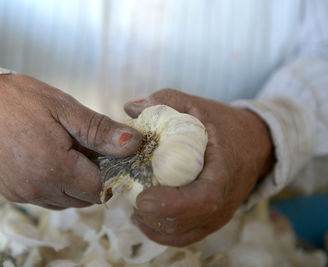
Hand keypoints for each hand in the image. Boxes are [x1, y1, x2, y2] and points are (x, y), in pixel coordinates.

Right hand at [0, 74, 140, 208]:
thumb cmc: (21, 100)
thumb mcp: (65, 108)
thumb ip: (100, 131)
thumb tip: (134, 145)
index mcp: (55, 168)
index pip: (101, 187)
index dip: (110, 170)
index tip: (107, 150)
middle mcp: (39, 189)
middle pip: (86, 198)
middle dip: (94, 176)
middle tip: (86, 147)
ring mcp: (24, 195)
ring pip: (68, 201)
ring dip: (76, 182)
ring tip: (67, 151)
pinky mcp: (13, 195)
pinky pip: (48, 199)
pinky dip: (57, 185)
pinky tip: (50, 160)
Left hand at [124, 89, 274, 246]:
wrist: (256, 143)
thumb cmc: (225, 124)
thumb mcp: (196, 105)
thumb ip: (165, 101)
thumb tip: (129, 108)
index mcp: (222, 174)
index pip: (202, 200)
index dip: (171, 205)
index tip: (142, 198)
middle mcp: (222, 202)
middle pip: (184, 222)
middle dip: (152, 215)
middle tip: (131, 196)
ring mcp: (217, 215)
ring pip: (181, 234)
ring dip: (152, 224)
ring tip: (134, 205)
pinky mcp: (210, 220)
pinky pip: (184, 236)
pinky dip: (160, 231)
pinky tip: (143, 218)